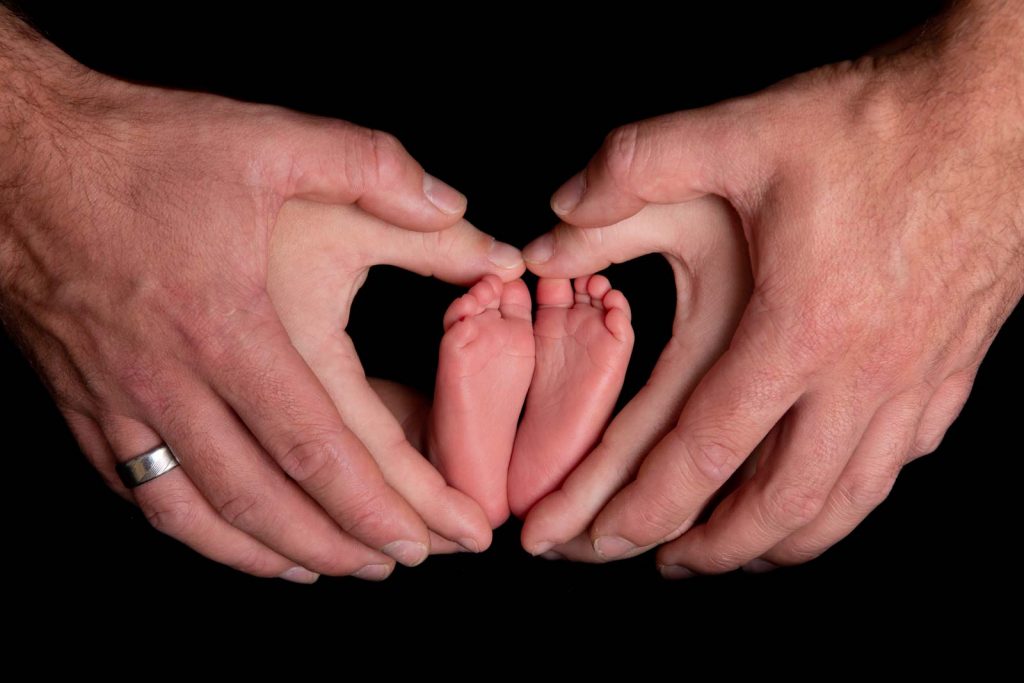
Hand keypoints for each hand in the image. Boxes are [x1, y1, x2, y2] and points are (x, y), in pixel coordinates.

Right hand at [0, 10, 517, 580]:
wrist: (19, 155)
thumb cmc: (140, 148)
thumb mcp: (270, 138)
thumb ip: (375, 168)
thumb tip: (456, 207)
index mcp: (230, 327)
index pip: (318, 448)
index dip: (379, 503)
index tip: (430, 535)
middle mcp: (173, 382)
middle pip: (265, 500)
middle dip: (340, 544)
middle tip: (395, 563)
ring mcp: (120, 401)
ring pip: (200, 515)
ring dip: (270, 554)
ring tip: (328, 568)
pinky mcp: (84, 402)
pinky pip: (140, 493)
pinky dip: (196, 529)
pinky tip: (231, 536)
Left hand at [521, 1, 1023, 572]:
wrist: (1001, 113)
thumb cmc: (879, 123)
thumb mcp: (743, 130)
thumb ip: (636, 165)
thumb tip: (554, 213)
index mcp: (800, 328)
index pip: (706, 450)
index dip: (645, 505)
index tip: (600, 538)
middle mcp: (862, 373)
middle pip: (781, 504)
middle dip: (713, 549)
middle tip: (664, 562)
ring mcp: (915, 379)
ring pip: (846, 500)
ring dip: (781, 540)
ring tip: (733, 553)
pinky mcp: (951, 368)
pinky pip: (895, 463)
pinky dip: (846, 497)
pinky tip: (821, 493)